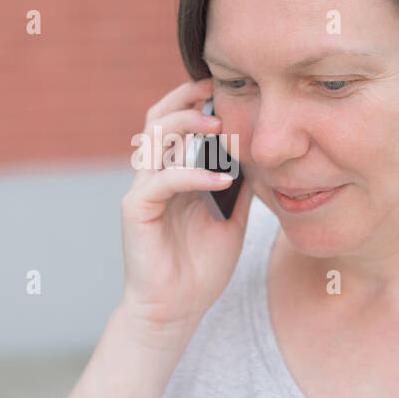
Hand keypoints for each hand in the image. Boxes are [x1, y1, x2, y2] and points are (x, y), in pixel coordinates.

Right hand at [119, 77, 253, 330]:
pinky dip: (193, 174)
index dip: (194, 100)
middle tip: (218, 93)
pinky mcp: (136, 211)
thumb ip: (240, 185)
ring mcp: (142, 191)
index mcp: (171, 173)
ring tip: (219, 125)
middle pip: (157, 119)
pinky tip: (222, 179)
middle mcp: (152, 176)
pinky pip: (162, 180)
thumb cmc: (201, 266)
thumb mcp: (232, 218)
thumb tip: (262, 155)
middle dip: (186, 100)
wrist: (176, 310)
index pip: (174, 122)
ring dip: (186, 125)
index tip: (227, 87)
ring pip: (153, 140)